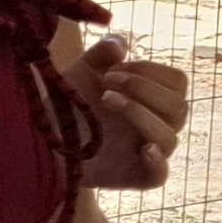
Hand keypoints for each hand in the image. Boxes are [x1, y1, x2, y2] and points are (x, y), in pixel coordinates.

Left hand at [74, 39, 189, 190]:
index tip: (115, 67)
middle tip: (107, 81)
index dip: (151, 70)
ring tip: (106, 99)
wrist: (42, 137)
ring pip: (169, 137)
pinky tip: (144, 149)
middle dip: (144, 88)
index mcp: (153, 99)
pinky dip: (158, 163)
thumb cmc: (69, 101)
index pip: (177, 83)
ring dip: (140, 113)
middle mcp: (155, 125)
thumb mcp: (82, 70)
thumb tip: (122, 45)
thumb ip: (103, 52)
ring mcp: (146, 153)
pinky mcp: (132, 176)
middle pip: (179, 107)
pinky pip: (159, 176)